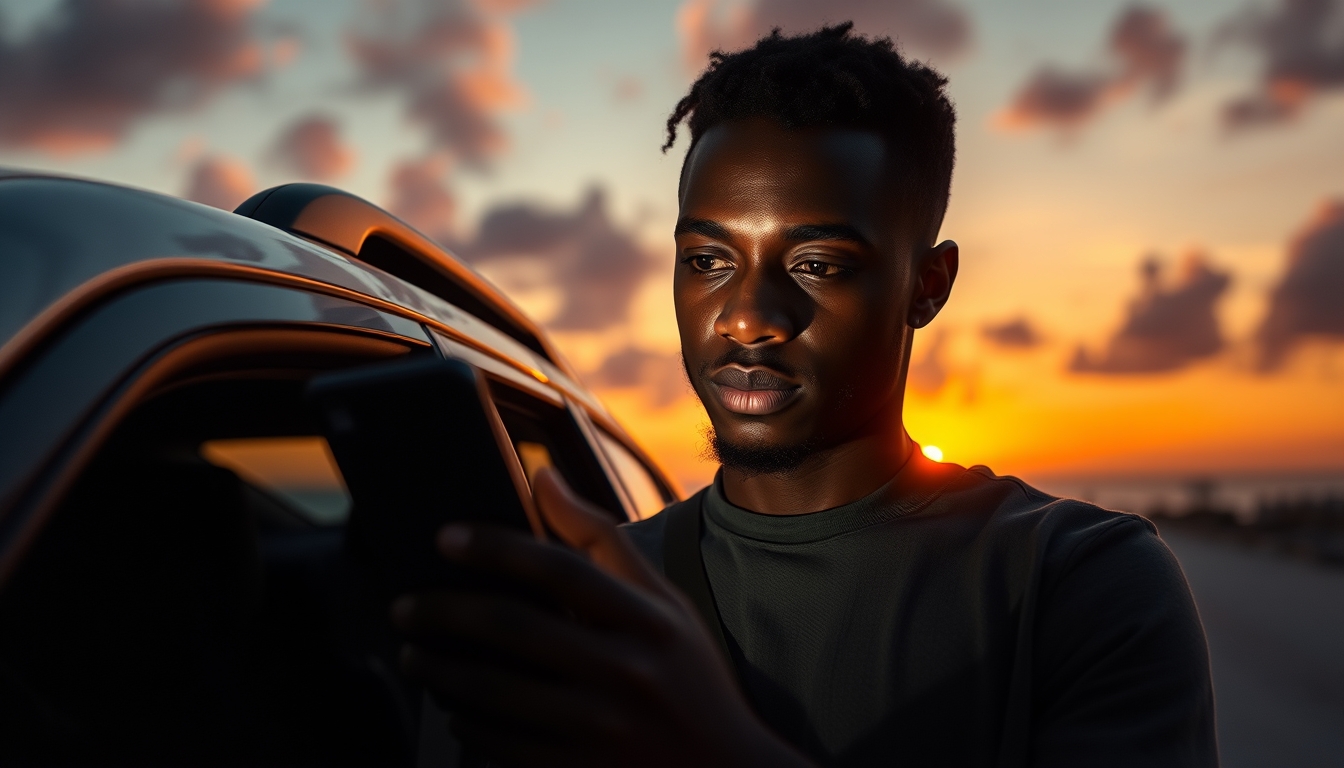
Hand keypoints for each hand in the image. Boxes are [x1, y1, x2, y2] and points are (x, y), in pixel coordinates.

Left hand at [392, 467, 814, 767]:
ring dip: (440, 669)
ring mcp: (600, 728)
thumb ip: (602, 540)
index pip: (561, 569)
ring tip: (414, 655)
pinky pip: (500, 742)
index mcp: (648, 622)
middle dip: (444, 612)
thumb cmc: (689, 677)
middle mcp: (625, 672)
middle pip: (514, 628)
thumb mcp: (665, 604)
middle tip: (405, 607)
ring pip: (495, 690)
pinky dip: (465, 719)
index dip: (496, 547)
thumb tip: (542, 477)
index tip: (445, 538)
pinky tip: (452, 703)